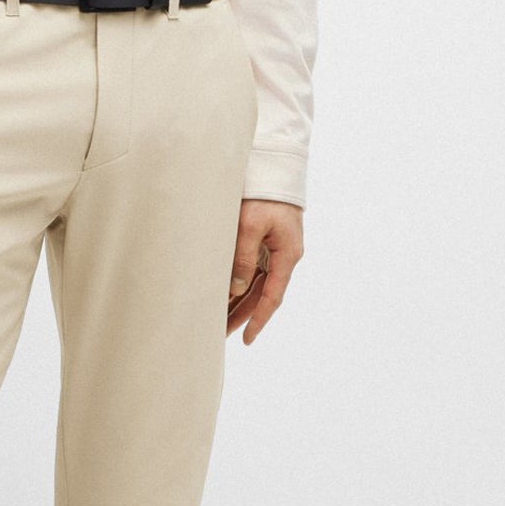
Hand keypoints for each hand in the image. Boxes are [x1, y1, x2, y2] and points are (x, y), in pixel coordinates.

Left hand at [227, 199, 303, 342]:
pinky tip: (223, 294)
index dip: (259, 319)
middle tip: (220, 334)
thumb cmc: (263, 194)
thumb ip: (242, 257)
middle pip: (262, 293)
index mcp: (287, 254)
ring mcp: (274, 249)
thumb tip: (235, 287)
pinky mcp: (264, 241)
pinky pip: (252, 269)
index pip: (272, 296)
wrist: (272, 166)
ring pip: (255, 283)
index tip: (247, 339)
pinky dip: (237, 283)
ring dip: (237, 301)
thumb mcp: (250, 225)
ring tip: (217, 319)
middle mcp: (283, 255)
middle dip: (242, 315)